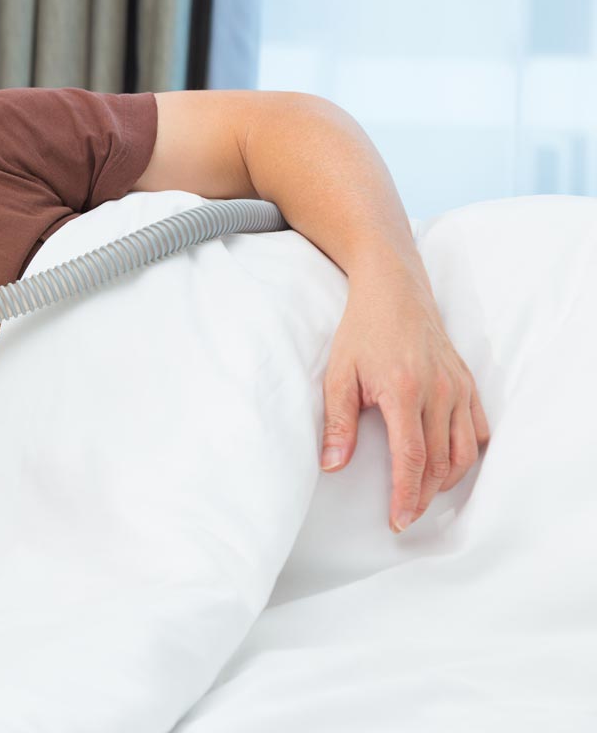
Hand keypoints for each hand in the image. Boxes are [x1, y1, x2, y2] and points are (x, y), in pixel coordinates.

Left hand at [319, 273, 490, 532]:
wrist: (393, 290)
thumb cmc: (362, 330)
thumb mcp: (339, 374)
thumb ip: (338, 423)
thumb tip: (333, 465)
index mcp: (405, 392)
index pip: (412, 459)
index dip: (406, 495)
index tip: (398, 520)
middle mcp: (439, 392)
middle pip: (441, 462)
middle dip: (424, 496)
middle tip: (404, 515)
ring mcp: (458, 387)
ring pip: (463, 451)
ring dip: (446, 480)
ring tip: (422, 495)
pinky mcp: (466, 382)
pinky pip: (477, 429)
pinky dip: (466, 454)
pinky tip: (448, 465)